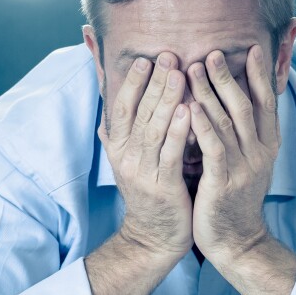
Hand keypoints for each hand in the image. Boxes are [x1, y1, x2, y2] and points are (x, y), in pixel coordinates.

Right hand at [98, 53, 193, 260]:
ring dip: (166, 100)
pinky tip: (188, 111)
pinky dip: (178, 131)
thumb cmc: (150, 193)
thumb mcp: (130, 160)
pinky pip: (170, 154)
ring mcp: (142, 173)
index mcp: (118, 148)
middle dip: (153, 83)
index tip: (147, 59)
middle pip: (138, 112)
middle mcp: (126, 157)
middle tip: (168, 56)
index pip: (122, 107)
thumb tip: (107, 98)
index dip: (133, 82)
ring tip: (179, 74)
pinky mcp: (162, 187)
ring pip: (153, 129)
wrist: (153, 238)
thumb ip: (121, 130)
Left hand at [187, 44, 280, 265]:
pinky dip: (202, 126)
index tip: (252, 48)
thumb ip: (241, 134)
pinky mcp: (224, 182)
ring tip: (193, 69)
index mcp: (267, 146)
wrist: (237, 242)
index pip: (266, 103)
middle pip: (244, 105)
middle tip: (212, 52)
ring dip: (209, 93)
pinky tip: (189, 107)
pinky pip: (213, 148)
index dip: (260, 75)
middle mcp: (259, 153)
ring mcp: (243, 167)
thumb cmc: (233, 199)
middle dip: (228, 76)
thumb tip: (232, 102)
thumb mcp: (246, 162)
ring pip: (226, 122)